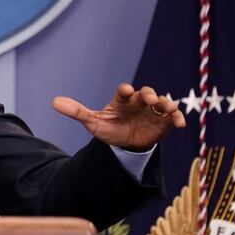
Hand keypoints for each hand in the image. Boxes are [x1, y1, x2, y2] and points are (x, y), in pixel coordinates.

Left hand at [51, 84, 184, 151]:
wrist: (125, 145)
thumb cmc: (109, 129)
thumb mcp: (93, 122)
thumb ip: (77, 112)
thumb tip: (54, 102)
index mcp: (122, 100)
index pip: (124, 91)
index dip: (125, 90)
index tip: (125, 91)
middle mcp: (139, 102)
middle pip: (146, 93)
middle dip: (148, 94)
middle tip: (148, 99)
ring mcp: (152, 111)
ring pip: (161, 102)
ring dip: (166, 103)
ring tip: (169, 108)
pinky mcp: (163, 122)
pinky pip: (172, 118)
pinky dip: (177, 118)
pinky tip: (180, 124)